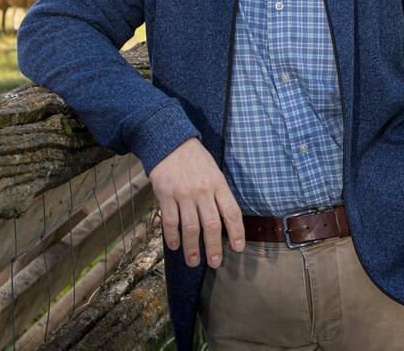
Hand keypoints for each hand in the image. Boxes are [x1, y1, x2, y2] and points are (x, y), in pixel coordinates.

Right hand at [148, 138, 244, 267]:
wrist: (170, 142)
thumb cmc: (195, 159)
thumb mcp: (214, 171)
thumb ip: (219, 194)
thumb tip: (225, 220)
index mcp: (218, 184)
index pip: (231, 212)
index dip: (236, 232)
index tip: (238, 247)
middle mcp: (203, 190)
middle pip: (211, 225)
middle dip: (213, 247)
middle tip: (215, 262)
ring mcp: (183, 193)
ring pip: (190, 227)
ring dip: (192, 248)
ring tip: (194, 261)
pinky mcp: (166, 194)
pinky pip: (170, 221)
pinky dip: (172, 236)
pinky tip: (174, 246)